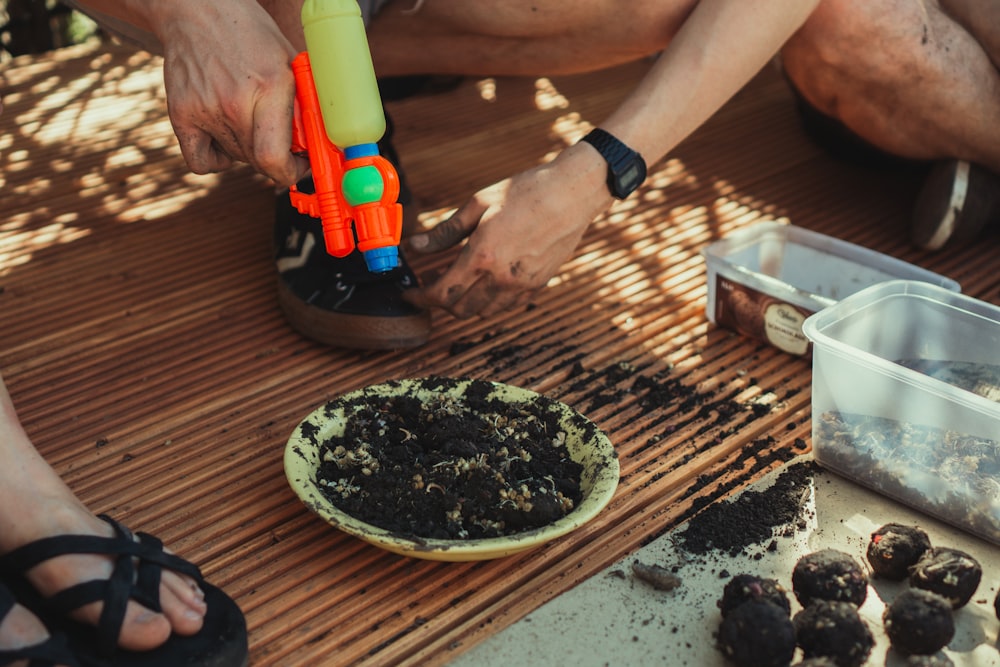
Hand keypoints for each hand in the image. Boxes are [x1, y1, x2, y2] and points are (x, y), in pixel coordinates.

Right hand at [154, 0, 307, 184]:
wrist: (197, 10)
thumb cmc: (250, 35)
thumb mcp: (289, 62)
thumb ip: (303, 104)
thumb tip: (318, 144)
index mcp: (270, 88)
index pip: (274, 158)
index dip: (291, 172)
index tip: (299, 166)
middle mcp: (235, 103)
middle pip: (258, 161)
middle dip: (275, 157)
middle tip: (280, 140)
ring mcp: (204, 111)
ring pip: (236, 160)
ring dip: (248, 151)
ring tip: (249, 119)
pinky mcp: (181, 115)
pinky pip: (202, 162)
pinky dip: (216, 159)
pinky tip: (225, 137)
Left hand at [403, 144, 611, 318]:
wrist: (574, 193)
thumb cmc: (527, 191)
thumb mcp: (478, 204)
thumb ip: (445, 231)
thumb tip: (415, 245)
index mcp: (482, 255)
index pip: (442, 293)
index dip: (420, 298)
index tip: (410, 294)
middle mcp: (502, 278)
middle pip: (460, 309)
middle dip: (439, 302)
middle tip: (431, 285)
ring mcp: (522, 285)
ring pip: (483, 312)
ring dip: (464, 304)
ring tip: (456, 283)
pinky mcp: (537, 285)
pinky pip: (506, 306)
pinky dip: (488, 302)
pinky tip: (484, 282)